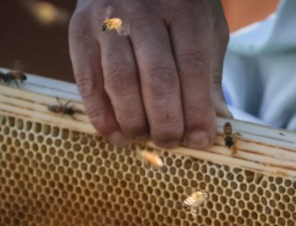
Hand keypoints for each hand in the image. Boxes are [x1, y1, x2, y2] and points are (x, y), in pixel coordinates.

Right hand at [69, 0, 229, 148]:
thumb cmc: (176, 9)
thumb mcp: (204, 31)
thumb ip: (209, 76)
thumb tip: (216, 126)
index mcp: (182, 8)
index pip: (192, 66)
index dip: (197, 110)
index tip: (202, 140)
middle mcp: (142, 11)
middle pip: (157, 77)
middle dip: (167, 121)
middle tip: (172, 142)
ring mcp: (107, 21)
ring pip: (120, 82)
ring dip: (135, 121)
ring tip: (147, 138)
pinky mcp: (79, 33)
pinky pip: (88, 82)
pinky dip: (102, 116)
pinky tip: (118, 135)